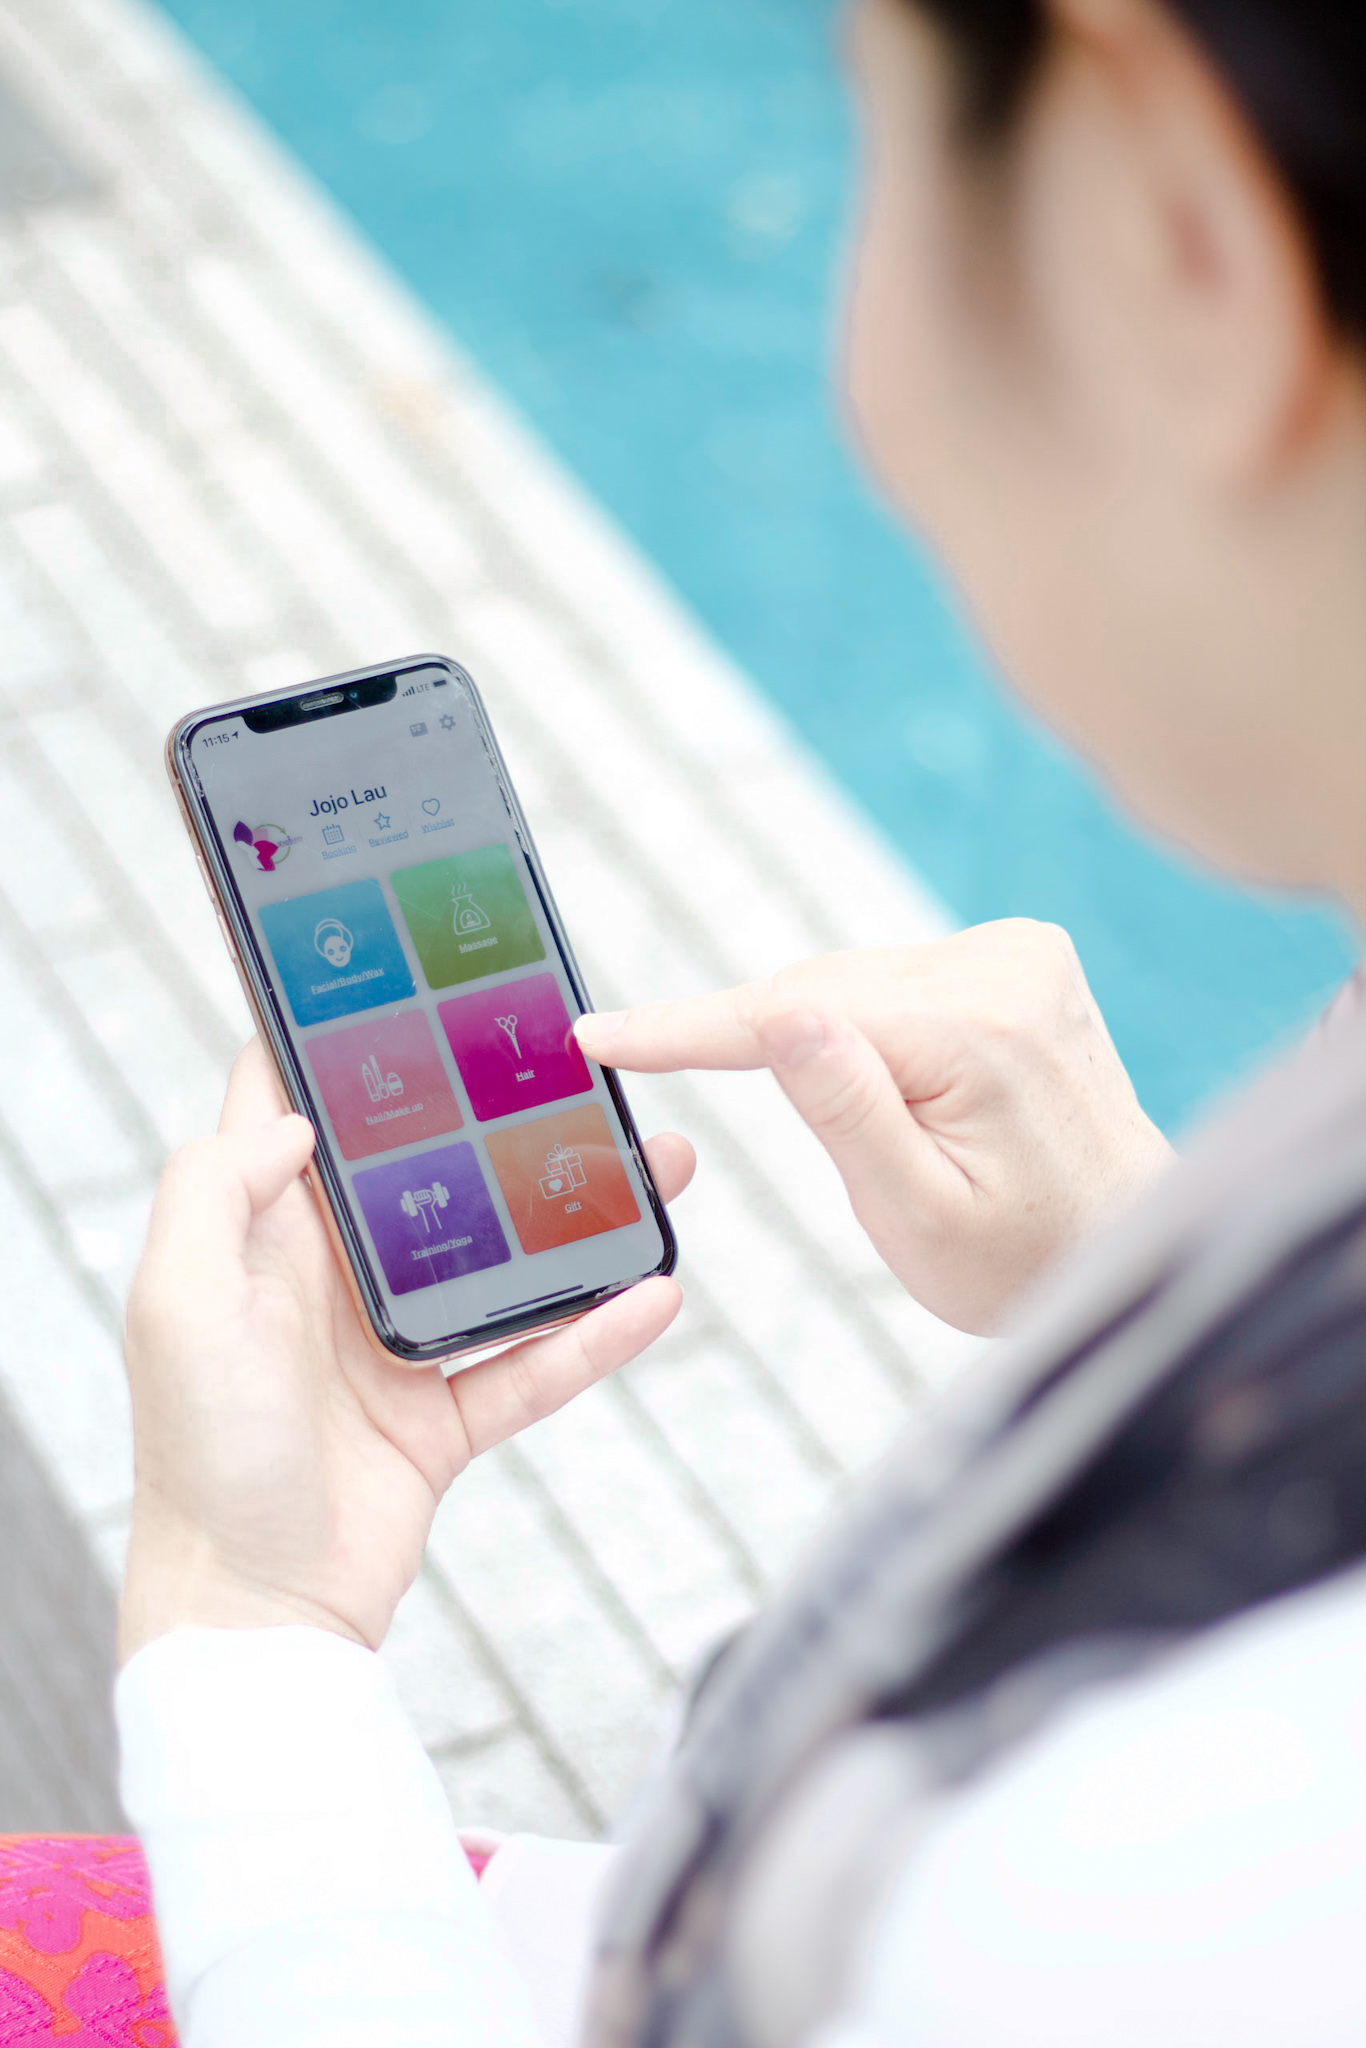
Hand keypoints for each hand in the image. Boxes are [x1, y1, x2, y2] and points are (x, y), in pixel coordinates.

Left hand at [121, 1040, 692, 1661]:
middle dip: (505, 1121)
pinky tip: (657, 1292)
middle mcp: (333, 1280)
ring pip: (507, 1260)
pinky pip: (537, 1363)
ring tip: (657, 1167)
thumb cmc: (200, 1458)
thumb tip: (297, 1119)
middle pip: (436, 1176)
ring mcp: (396, 1348)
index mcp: (264, 1238)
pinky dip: (597, 1335)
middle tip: (579, 1072)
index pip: (297, 1114)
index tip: (410, 984)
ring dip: (581, 1218)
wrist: (255, 1613)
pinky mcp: (444, 1418)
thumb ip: (217, 1192)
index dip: (343, 1048)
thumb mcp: (179, 1306)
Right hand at [574, 919, 1170, 1334]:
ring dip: (816, 1034)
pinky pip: (895, 977)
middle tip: (701, 1094)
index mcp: (978, 1036)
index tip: (600, 1033)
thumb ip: (847, 1111)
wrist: (1121, 1242)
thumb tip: (779, 1014)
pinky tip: (890, 1085)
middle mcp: (1006, 970)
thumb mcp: (916, 1217)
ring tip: (871, 1132)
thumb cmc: (1020, 1257)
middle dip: (756, 1040)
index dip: (687, 1028)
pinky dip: (862, 1020)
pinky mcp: (1020, 955)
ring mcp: (1018, 953)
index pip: (796, 1017)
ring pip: (853, 979)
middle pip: (820, 989)